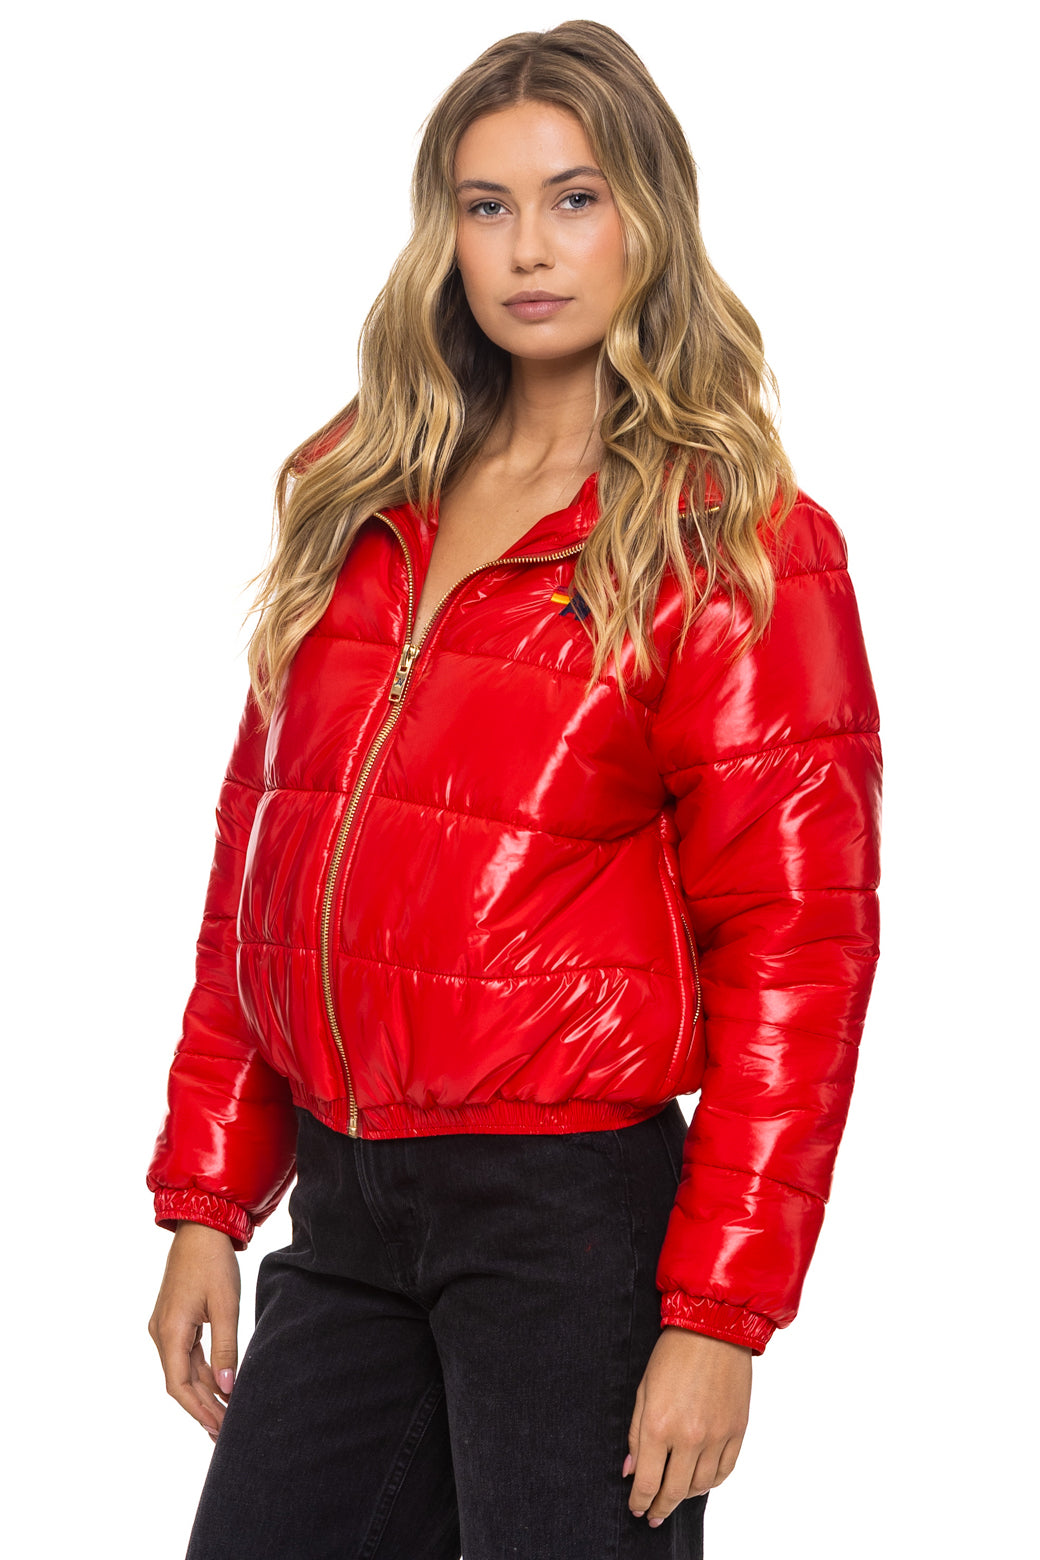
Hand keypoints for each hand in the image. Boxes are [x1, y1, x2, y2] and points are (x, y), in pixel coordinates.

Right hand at [148, 1221, 240, 1440]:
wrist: (201, 1226)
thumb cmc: (214, 1263)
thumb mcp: (225, 1306)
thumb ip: (225, 1350)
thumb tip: (227, 1389)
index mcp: (170, 1332)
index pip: (179, 1386)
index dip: (199, 1411)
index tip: (218, 1429)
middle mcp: (161, 1333)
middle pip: (181, 1382)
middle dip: (203, 1408)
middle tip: (225, 1432)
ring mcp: (166, 1326)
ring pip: (184, 1369)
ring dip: (205, 1392)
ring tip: (226, 1415)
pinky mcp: (175, 1319)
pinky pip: (188, 1354)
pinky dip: (204, 1372)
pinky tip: (220, 1387)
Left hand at [623, 1326, 751, 1526]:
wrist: (714, 1327)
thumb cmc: (673, 1354)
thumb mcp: (643, 1390)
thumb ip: (636, 1435)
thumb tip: (631, 1472)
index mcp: (660, 1425)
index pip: (648, 1482)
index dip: (640, 1501)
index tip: (637, 1509)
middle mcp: (690, 1437)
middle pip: (674, 1492)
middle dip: (660, 1508)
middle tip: (654, 1515)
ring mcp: (717, 1436)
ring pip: (701, 1486)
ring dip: (684, 1496)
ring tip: (674, 1496)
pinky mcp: (738, 1431)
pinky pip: (725, 1471)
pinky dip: (711, 1482)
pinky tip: (700, 1482)